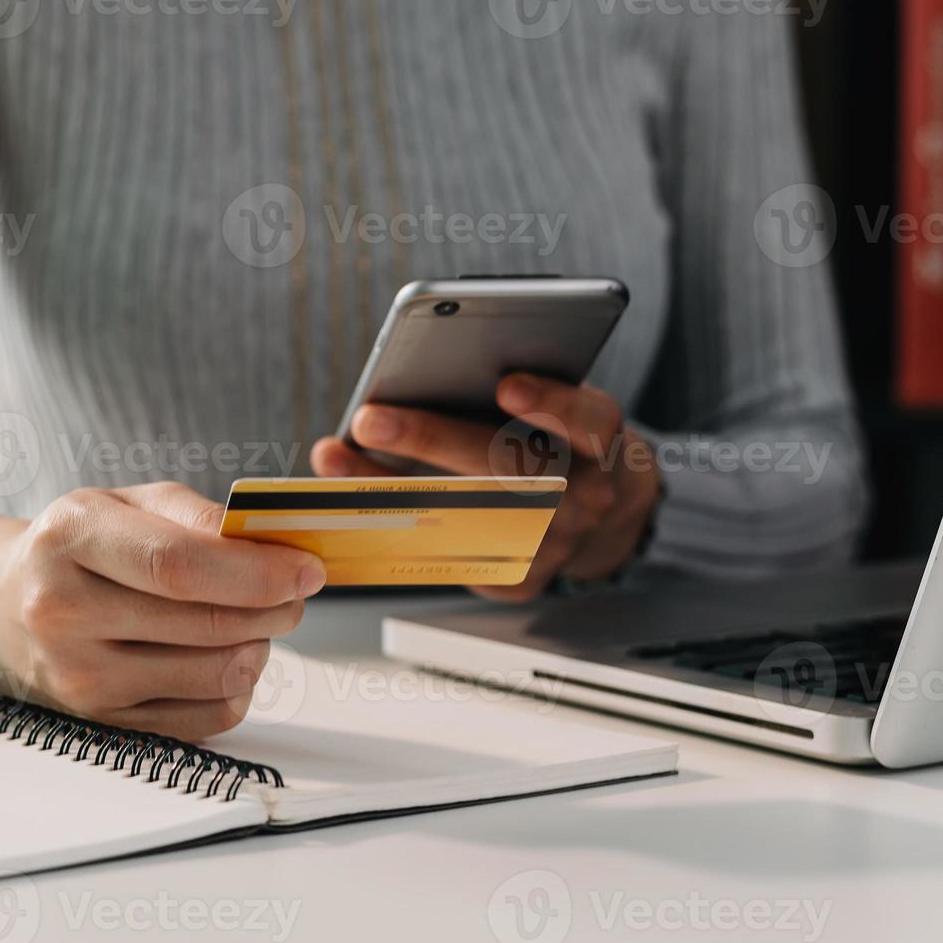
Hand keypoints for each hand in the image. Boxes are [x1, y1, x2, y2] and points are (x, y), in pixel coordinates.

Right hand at [0, 482, 325, 739]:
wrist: (9, 607)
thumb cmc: (82, 548)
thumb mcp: (128, 503)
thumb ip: (198, 516)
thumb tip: (273, 548)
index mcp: (70, 537)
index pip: (178, 565)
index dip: (257, 571)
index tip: (306, 570)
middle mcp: (63, 612)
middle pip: (206, 624)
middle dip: (274, 608)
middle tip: (295, 592)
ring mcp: (79, 678)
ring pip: (216, 676)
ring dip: (259, 646)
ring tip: (253, 620)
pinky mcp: (102, 724)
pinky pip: (207, 719)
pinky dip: (236, 687)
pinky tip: (225, 656)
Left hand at [311, 375, 660, 600]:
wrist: (607, 514)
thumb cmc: (562, 439)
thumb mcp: (562, 404)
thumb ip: (519, 386)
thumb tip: (427, 364)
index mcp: (601, 442)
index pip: (590, 420)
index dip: (552, 405)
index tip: (506, 385)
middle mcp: (584, 497)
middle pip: (508, 470)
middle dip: (432, 440)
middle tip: (370, 417)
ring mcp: (553, 544)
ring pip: (464, 517)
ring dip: (390, 487)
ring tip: (336, 458)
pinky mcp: (519, 579)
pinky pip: (449, 555)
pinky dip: (395, 527)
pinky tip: (350, 503)